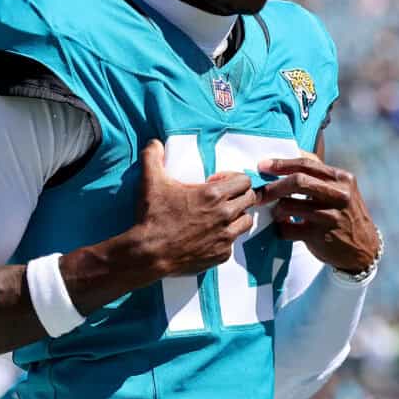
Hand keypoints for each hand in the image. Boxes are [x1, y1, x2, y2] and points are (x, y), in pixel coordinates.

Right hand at [132, 140, 257, 276]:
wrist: (148, 254)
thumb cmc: (152, 216)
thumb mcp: (150, 181)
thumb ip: (152, 156)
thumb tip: (154, 143)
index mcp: (214, 194)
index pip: (244, 181)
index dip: (234, 179)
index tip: (217, 182)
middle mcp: (224, 215)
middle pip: (250, 199)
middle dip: (238, 196)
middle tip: (222, 198)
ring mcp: (225, 237)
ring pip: (246, 221)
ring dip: (237, 216)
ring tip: (220, 216)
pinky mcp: (221, 255)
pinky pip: (233, 243)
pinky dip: (226, 238)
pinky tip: (210, 235)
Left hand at [257, 155, 378, 273]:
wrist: (364, 248)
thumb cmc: (345, 214)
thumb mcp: (342, 190)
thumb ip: (320, 176)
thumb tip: (285, 162)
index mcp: (342, 179)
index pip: (307, 164)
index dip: (281, 163)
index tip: (262, 166)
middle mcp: (339, 195)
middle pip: (297, 181)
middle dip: (273, 186)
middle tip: (259, 192)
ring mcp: (330, 216)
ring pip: (288, 205)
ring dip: (276, 209)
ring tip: (276, 213)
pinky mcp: (321, 236)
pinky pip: (288, 229)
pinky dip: (281, 228)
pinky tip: (285, 228)